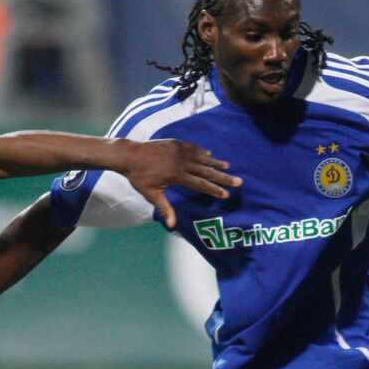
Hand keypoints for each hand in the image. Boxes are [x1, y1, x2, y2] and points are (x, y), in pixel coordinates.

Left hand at [120, 139, 239, 228]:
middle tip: (238, 181)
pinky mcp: (176, 143)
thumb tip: (172, 225)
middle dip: (223, 177)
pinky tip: (210, 154)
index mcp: (177, 176)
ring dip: (216, 162)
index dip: (214, 190)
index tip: (227, 194)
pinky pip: (193, 148)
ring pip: (202, 158)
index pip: (201, 185)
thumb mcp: (151, 194)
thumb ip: (164, 208)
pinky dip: (202, 152)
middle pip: (206, 171)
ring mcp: (180, 151)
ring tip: (228, 167)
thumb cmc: (139, 177)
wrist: (130, 155)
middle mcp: (182, 162)